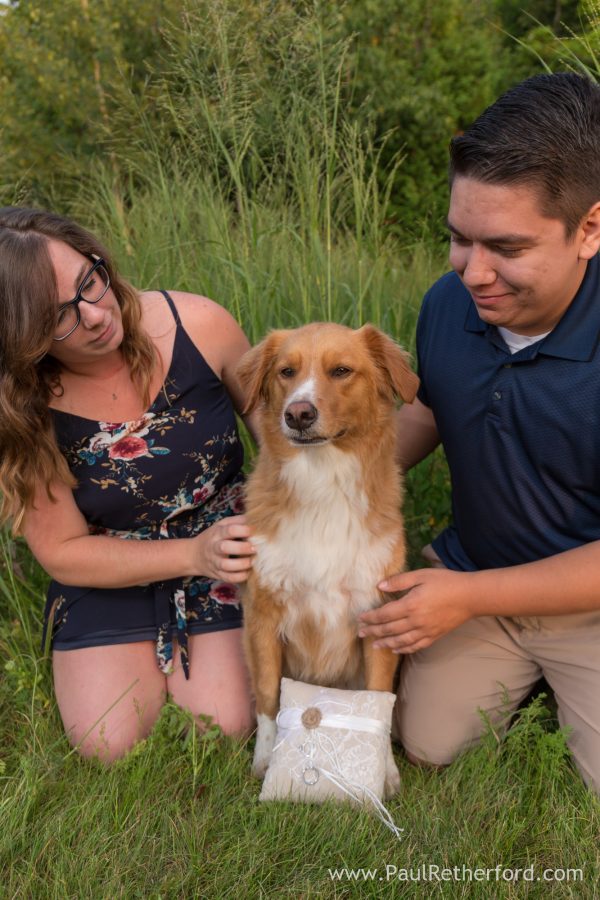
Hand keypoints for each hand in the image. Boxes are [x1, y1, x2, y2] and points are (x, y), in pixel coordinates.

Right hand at [191, 515, 255, 582]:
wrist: (194, 555)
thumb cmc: (213, 537)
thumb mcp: (221, 525)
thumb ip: (237, 521)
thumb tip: (255, 519)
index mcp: (217, 533)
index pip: (230, 530)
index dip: (244, 530)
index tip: (256, 531)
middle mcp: (214, 548)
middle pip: (225, 547)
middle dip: (242, 548)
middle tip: (256, 548)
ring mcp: (215, 562)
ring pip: (226, 565)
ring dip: (242, 564)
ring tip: (253, 561)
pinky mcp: (218, 574)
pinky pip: (228, 578)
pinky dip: (240, 577)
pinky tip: (248, 572)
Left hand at [357, 568, 474, 653]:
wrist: (471, 596)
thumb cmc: (446, 581)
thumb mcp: (421, 575)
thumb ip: (400, 581)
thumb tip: (380, 585)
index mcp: (410, 605)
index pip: (384, 614)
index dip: (370, 618)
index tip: (360, 619)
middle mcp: (416, 621)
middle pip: (389, 629)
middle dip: (373, 631)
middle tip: (360, 633)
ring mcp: (425, 631)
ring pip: (401, 641)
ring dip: (385, 643)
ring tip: (374, 645)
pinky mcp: (434, 636)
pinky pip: (416, 646)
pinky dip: (404, 649)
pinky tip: (396, 649)